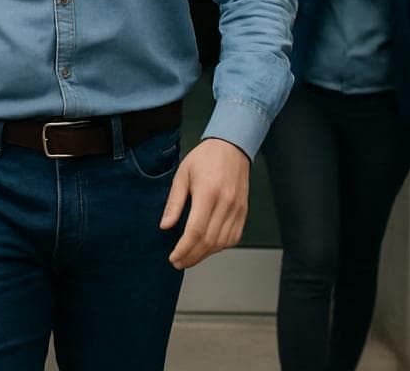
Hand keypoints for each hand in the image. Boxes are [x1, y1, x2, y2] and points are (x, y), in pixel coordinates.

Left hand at [160, 137, 249, 269]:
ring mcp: (238, 209)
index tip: (173, 257)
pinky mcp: (244, 212)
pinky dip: (220, 247)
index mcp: (208, 193)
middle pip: (209, 241)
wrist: (231, 147)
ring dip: (205, 255)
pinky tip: (208, 248)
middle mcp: (226, 203)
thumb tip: (165, 226)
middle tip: (178, 263)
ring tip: (190, 257)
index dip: (184, 249)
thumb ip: (174, 203)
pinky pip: (233, 237)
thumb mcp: (182, 175)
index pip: (196, 231)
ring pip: (222, 242)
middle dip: (192, 257)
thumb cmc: (205, 158)